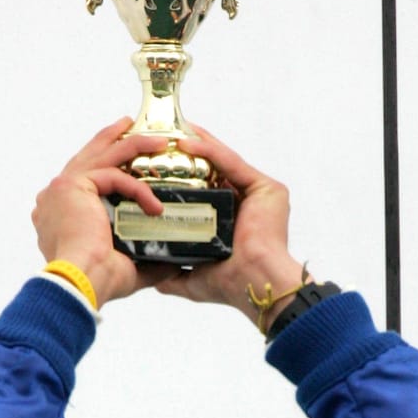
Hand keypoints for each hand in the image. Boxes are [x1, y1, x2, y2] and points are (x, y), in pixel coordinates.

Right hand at [31, 120, 177, 307]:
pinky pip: (113, 175)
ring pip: (102, 156)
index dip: (105, 168)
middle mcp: (55, 197)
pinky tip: (155, 205)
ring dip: (133, 146)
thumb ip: (146, 255)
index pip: (84, 180)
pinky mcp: (73, 185)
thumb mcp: (125, 264)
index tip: (125, 164)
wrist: (81, 283)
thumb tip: (173, 259)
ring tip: (160, 141)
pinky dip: (137, 188)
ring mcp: (62, 189)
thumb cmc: (97, 280)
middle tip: (131, 127)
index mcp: (59, 214)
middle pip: (88, 157)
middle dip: (113, 140)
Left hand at [153, 126, 308, 331]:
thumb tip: (151, 273)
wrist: (252, 283)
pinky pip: (232, 163)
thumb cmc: (230, 285)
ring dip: (196, 144)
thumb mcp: (192, 279)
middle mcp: (247, 203)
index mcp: (232, 220)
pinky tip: (187, 141)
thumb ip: (173, 273)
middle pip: (213, 170)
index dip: (181, 175)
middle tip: (161, 139)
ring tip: (170, 132)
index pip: (204, 190)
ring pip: (222, 161)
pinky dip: (210, 150)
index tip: (156, 164)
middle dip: (187, 154)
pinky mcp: (266, 188)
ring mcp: (259, 194)